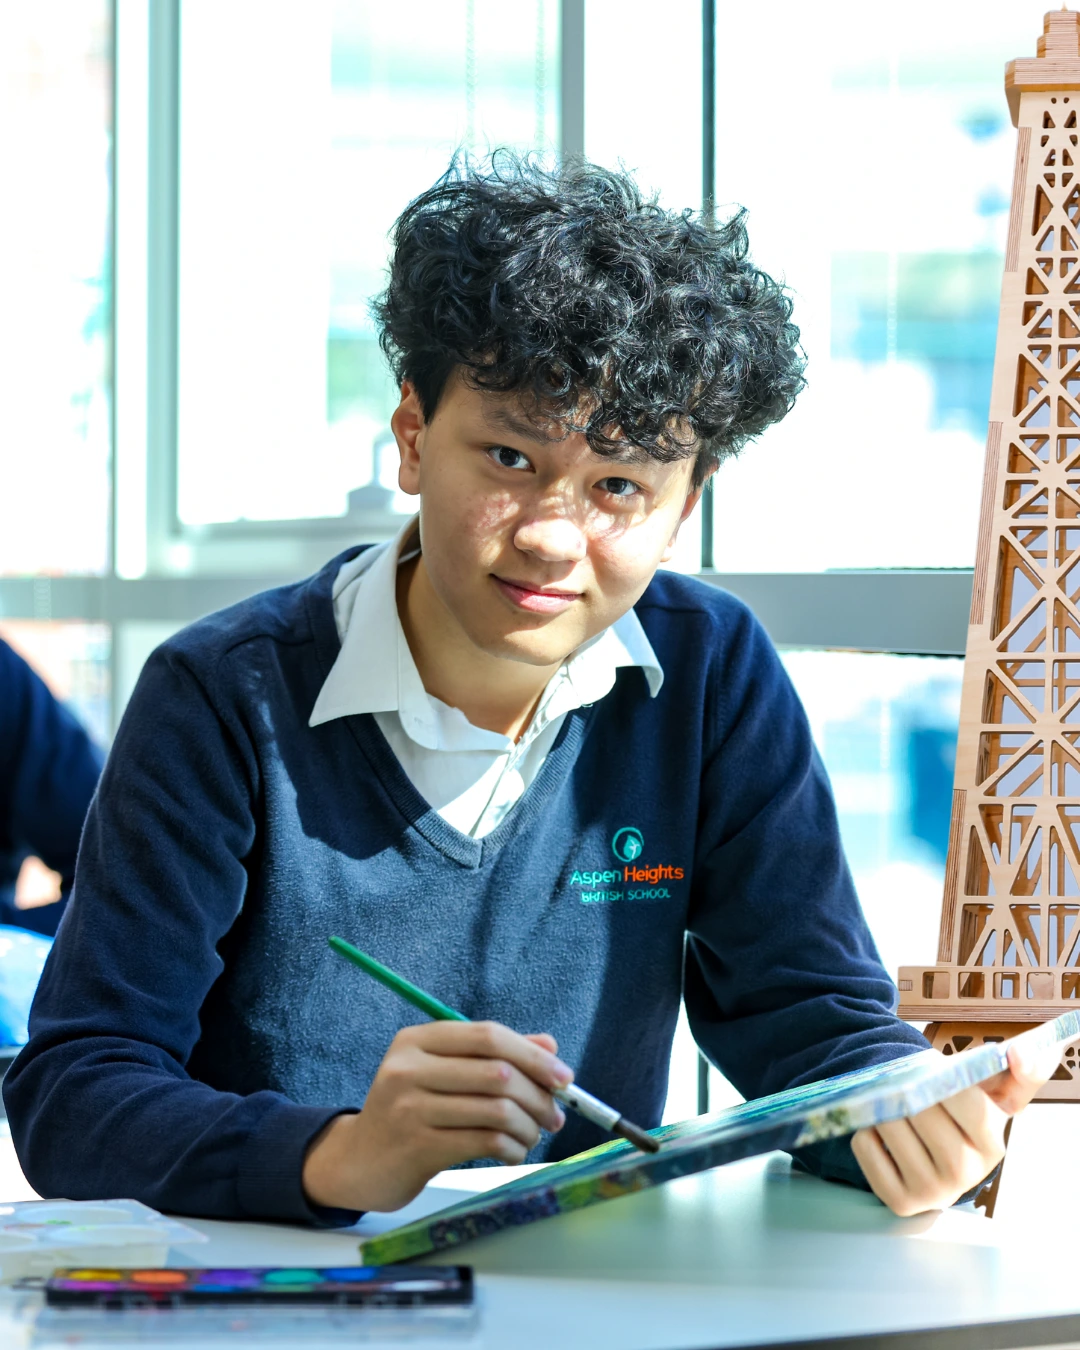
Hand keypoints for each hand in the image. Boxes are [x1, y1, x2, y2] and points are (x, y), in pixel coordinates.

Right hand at [301, 1021, 570, 1212]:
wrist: (359, 1161)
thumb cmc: (411, 1111)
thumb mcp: (443, 1071)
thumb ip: (493, 1055)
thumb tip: (550, 1046)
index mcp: (418, 1040)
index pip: (488, 1036)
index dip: (533, 1055)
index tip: (565, 1078)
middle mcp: (409, 1068)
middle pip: (497, 1072)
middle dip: (538, 1095)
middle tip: (555, 1115)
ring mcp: (410, 1108)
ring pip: (495, 1110)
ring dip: (528, 1127)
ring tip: (534, 1136)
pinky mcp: (417, 1147)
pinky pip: (484, 1142)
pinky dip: (511, 1148)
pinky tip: (513, 1152)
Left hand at [850, 1034, 1062, 1216]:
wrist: (934, 1154)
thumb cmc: (962, 1114)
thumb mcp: (995, 1093)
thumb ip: (1021, 1070)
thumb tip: (1019, 1052)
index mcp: (993, 1146)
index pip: (970, 1105)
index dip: (945, 1080)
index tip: (935, 1069)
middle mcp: (967, 1175)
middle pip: (924, 1114)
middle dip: (910, 1089)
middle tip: (907, 1084)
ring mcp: (933, 1193)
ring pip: (891, 1126)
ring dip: (883, 1106)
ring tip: (894, 1107)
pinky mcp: (900, 1201)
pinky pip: (866, 1147)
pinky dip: (866, 1132)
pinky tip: (883, 1134)